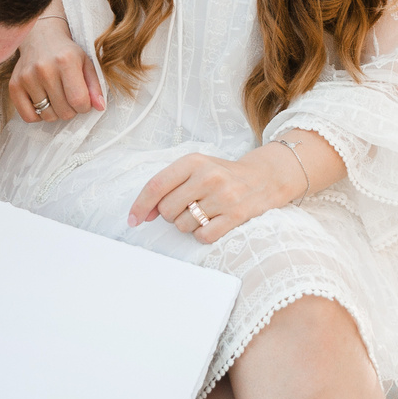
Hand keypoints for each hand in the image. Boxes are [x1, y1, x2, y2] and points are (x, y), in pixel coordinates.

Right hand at [8, 15, 100, 122]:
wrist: (41, 37)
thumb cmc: (66, 52)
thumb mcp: (86, 63)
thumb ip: (95, 86)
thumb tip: (100, 107)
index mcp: (66, 61)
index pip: (79, 100)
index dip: (85, 106)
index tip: (83, 100)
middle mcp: (44, 69)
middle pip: (64, 112)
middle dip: (71, 109)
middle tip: (69, 96)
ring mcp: (27, 77)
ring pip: (48, 116)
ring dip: (55, 112)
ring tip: (56, 97)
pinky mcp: (15, 85)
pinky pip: (28, 116)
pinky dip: (38, 115)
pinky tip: (43, 101)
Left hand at [127, 150, 302, 244]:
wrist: (263, 178)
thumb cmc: (222, 174)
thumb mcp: (196, 168)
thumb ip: (169, 185)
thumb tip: (146, 213)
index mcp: (194, 161)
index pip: (157, 185)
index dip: (141, 205)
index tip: (133, 220)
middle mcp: (208, 176)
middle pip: (167, 210)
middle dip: (171, 214)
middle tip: (187, 207)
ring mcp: (223, 197)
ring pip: (183, 225)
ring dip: (188, 225)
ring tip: (204, 212)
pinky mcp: (236, 216)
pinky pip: (204, 236)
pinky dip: (202, 235)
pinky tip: (213, 223)